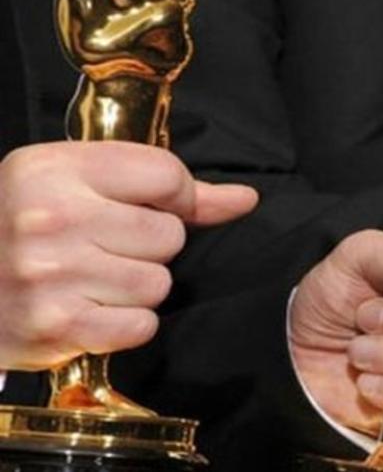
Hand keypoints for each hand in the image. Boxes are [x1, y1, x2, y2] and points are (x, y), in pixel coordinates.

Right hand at [0, 141, 257, 369]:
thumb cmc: (17, 224)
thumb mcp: (72, 180)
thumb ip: (165, 186)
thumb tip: (246, 199)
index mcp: (53, 169)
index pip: (167, 175)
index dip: (172, 196)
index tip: (147, 206)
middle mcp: (52, 218)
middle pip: (168, 235)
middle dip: (148, 245)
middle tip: (103, 247)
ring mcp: (52, 275)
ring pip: (158, 283)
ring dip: (136, 287)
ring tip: (92, 279)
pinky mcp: (56, 327)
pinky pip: (141, 325)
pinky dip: (123, 323)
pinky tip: (88, 309)